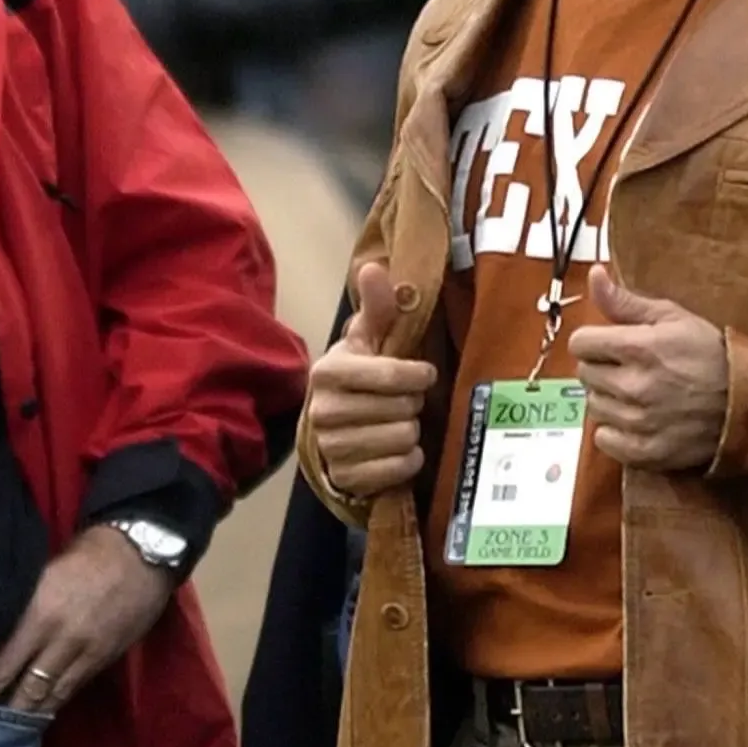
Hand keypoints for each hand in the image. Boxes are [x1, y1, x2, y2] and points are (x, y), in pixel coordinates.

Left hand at [0, 524, 174, 714]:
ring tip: (11, 730)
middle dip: (5, 712)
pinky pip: (76, 686)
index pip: (4, 665)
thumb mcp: (45, 575)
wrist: (142, 554)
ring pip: (54, 694)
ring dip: (32, 713)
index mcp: (42, 614)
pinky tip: (44, 709)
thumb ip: (24, 608)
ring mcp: (88, 652)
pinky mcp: (107, 657)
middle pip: (28, 689)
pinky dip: (57, 700)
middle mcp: (63, 639)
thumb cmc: (87, 556)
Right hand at [307, 261, 437, 498]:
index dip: (416, 375)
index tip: (424, 374)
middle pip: (401, 408)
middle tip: (403, 400)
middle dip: (412, 403)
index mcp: (328, 372)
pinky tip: (397, 449)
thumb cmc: (359, 376)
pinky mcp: (345, 479)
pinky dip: (408, 460)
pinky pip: (399, 469)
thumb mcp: (369, 339)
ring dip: (411, 430)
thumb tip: (374, 268)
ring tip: (398, 421)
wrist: (334, 427)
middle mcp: (323, 411)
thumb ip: (376, 306)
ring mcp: (332, 448)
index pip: (388, 375)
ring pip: (403, 437)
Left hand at [568, 265, 727, 471]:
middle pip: (585, 374)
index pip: (580, 343)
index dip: (593, 340)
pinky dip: (616, 431)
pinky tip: (637, 420)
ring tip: (638, 394)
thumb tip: (594, 274)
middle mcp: (633, 386)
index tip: (610, 344)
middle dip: (602, 367)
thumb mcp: (673, 318)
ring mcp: (638, 422)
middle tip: (629, 368)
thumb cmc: (710, 354)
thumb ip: (626, 301)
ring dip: (609, 399)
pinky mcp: (645, 452)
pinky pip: (604, 440)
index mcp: (638, 348)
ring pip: (593, 407)